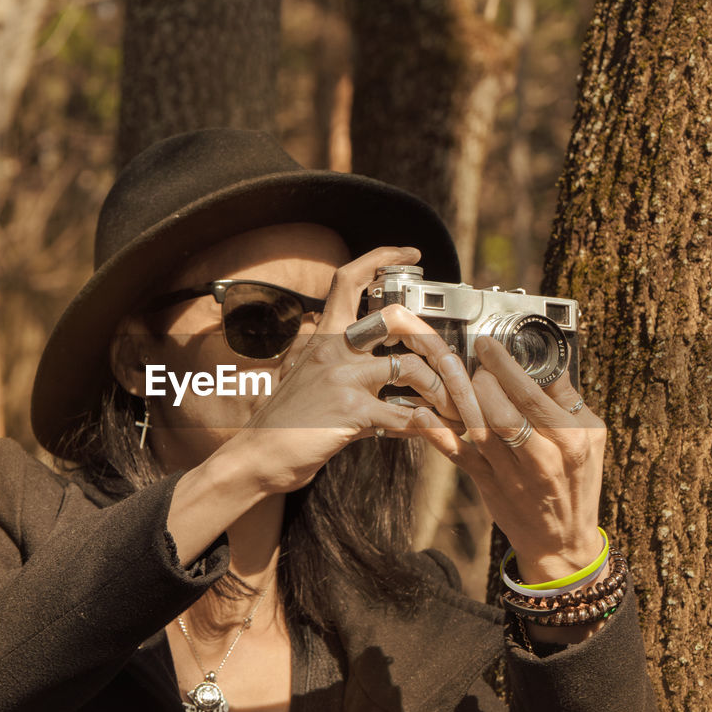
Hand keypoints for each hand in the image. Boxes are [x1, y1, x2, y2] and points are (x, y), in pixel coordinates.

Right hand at [223, 246, 464, 495]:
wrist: (257, 457)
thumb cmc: (284, 422)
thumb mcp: (307, 379)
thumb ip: (342, 367)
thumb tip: (379, 367)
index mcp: (324, 337)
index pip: (349, 279)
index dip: (382, 258)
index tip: (410, 255)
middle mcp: (334, 350)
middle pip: (398, 320)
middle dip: (436, 343)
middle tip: (454, 367)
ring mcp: (343, 379)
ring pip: (412, 369)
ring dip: (442, 393)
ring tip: (453, 412)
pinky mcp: (351, 412)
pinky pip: (407, 416)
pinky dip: (432, 430)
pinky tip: (442, 439)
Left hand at [409, 334, 606, 584]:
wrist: (562, 539)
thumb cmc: (578, 480)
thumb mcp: (591, 437)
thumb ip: (568, 399)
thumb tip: (546, 360)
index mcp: (569, 439)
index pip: (532, 395)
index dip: (505, 365)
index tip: (489, 344)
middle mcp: (540, 456)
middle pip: (502, 410)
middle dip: (482, 380)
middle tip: (474, 364)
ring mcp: (511, 473)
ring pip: (479, 428)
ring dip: (458, 396)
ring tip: (448, 371)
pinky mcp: (488, 483)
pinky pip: (458, 455)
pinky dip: (436, 435)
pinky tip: (420, 414)